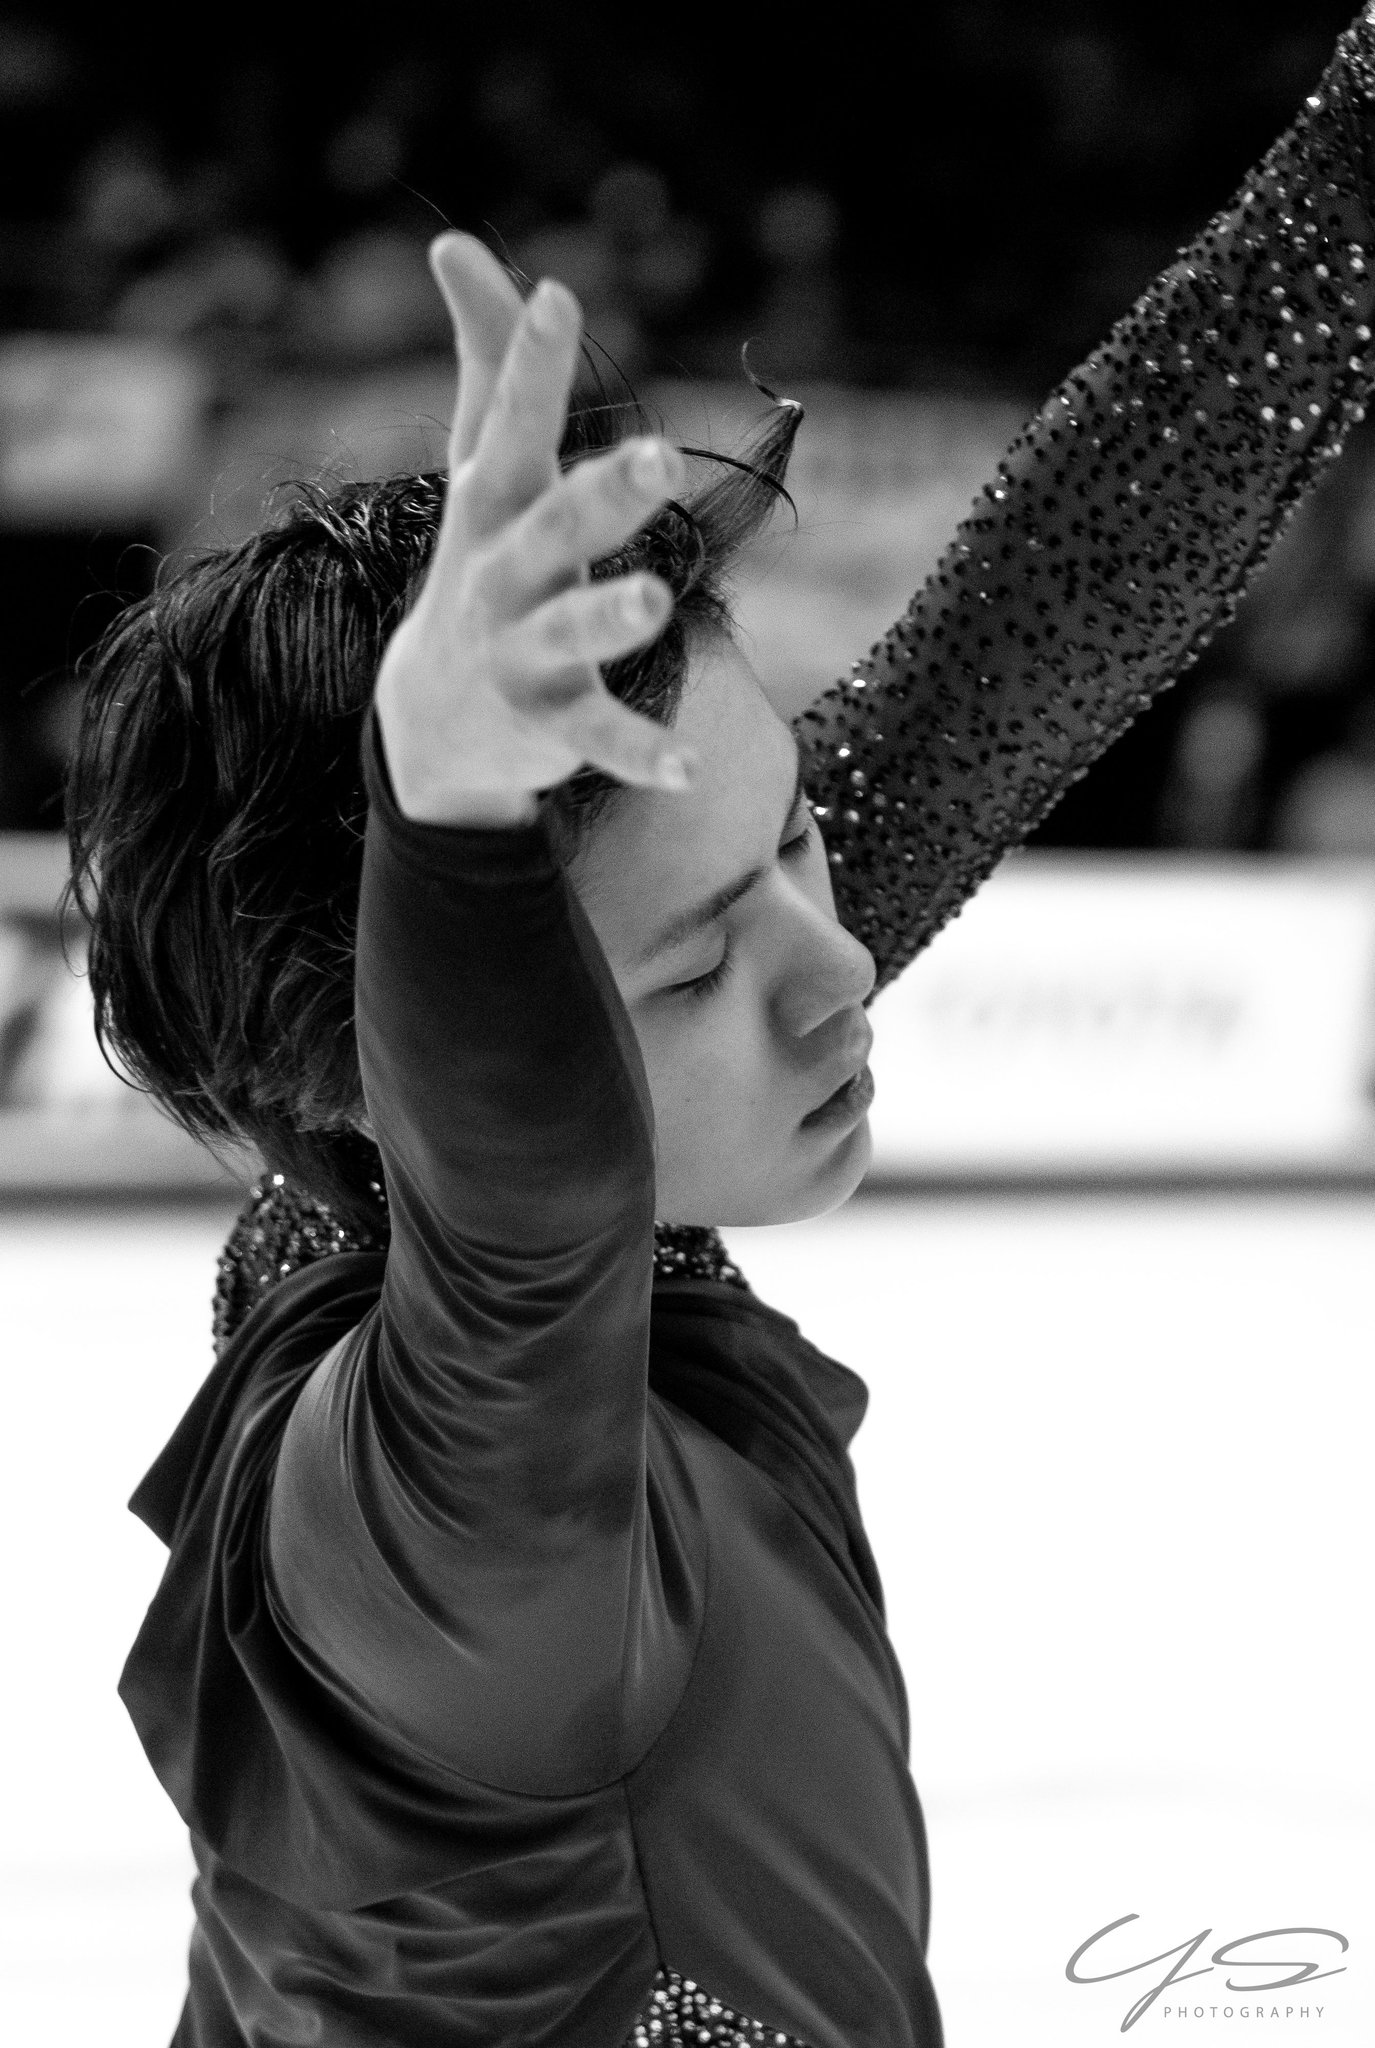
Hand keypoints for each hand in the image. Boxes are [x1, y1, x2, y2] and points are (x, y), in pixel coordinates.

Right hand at [374, 232, 694, 826]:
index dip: (533, 363)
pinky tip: (690, 768)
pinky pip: (596, 739)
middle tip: (658, 459)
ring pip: (569, 633)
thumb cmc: (481, 561)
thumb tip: (454, 242)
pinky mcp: (545, 724)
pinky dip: (639, 756)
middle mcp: (506, 571)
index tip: (560, 296)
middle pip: (556, 526)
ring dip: (609, 616)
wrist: (430, 718)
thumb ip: (486, 360)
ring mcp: (520, 651)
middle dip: (603, 494)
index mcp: (498, 501)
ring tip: (656, 598)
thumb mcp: (482, 466)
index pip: (514, 422)